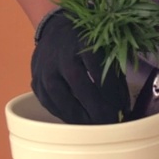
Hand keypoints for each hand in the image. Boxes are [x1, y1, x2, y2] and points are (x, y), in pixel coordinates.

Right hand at [31, 9, 130, 123]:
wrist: (56, 30)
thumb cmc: (87, 43)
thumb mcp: (104, 49)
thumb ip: (114, 74)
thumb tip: (123, 108)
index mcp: (82, 41)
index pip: (96, 67)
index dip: (110, 90)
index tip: (122, 107)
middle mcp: (61, 54)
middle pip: (77, 84)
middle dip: (95, 108)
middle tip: (110, 123)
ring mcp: (45, 68)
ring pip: (58, 96)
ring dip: (78, 116)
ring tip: (93, 128)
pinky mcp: (35, 80)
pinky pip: (47, 102)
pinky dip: (63, 114)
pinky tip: (77, 122)